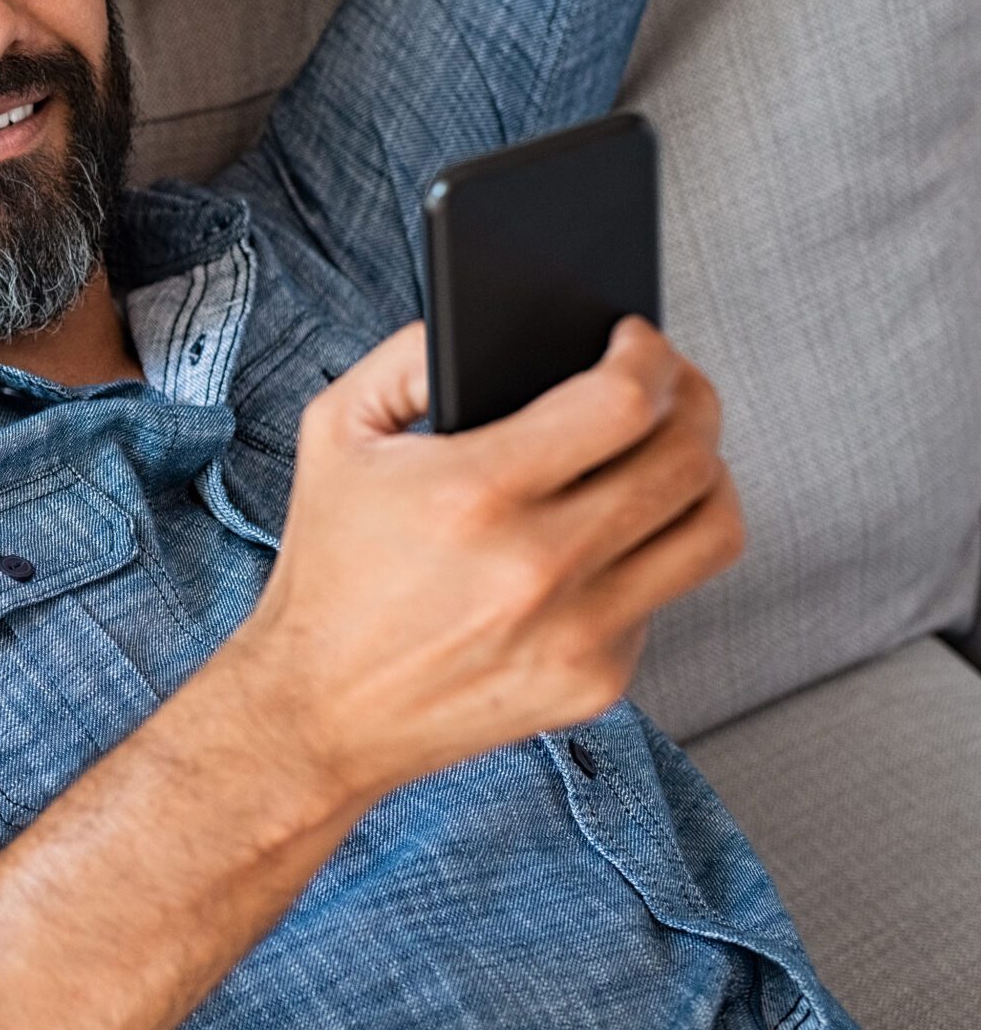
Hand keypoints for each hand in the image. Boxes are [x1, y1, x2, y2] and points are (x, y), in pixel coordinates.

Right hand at [227, 317, 742, 805]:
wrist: (318, 708)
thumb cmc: (329, 565)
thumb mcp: (335, 433)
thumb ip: (408, 355)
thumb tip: (491, 321)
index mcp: (471, 493)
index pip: (622, 403)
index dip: (648, 356)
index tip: (637, 340)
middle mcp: (536, 567)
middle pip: (687, 457)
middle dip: (694, 399)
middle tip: (672, 382)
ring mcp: (577, 632)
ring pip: (712, 530)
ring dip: (706, 473)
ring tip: (673, 452)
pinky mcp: (597, 680)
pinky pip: (666, 592)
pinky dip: (649, 552)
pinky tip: (609, 536)